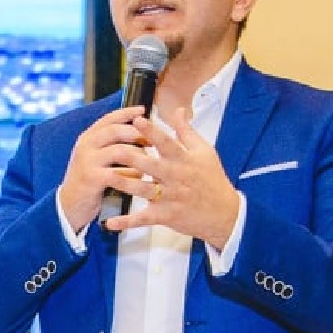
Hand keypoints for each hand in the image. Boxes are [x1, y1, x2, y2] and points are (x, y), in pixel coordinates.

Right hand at [54, 106, 149, 233]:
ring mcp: (87, 161)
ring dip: (138, 156)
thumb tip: (138, 132)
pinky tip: (140, 179)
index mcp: (88, 138)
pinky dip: (132, 176)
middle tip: (153, 140)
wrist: (69, 205)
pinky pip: (118, 173)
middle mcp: (86, 146)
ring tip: (149, 162)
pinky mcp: (91, 178)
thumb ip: (110, 145)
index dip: (127, 112)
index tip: (143, 109)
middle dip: (138, 134)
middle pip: (116, 131)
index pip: (108, 118)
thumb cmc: (89, 181)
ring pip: (120, 151)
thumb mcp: (95, 158)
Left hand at [102, 105, 240, 245]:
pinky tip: (111, 222)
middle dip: (132, 157)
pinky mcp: (166, 215)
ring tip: (106, 177)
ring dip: (125, 184)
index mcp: (184, 159)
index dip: (151, 131)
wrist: (225, 213)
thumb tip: (178, 110)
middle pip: (151, 165)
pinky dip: (128, 222)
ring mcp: (170, 197)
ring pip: (144, 190)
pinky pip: (144, 218)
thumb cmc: (213, 180)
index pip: (166, 142)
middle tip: (113, 149)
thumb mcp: (204, 151)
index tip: (136, 120)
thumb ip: (187, 131)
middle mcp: (176, 177)